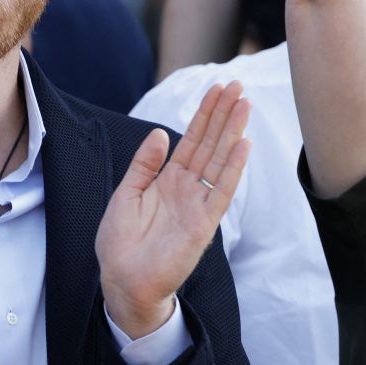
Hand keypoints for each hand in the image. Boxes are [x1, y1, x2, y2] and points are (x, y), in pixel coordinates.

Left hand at [96, 82, 251, 338]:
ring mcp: (198, 204)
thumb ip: (145, 164)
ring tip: (243, 104)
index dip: (204, 114)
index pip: (191, 140)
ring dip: (232, 132)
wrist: (122, 280)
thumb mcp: (127, 193)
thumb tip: (160, 132)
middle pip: (209, 143)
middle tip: (236, 85)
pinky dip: (232, 168)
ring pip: (218, 160)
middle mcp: (188, 188)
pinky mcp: (203, 224)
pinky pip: (220, 191)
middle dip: (223, 114)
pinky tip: (242, 145)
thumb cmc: (122, 242)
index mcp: (169, 179)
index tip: (216, 89)